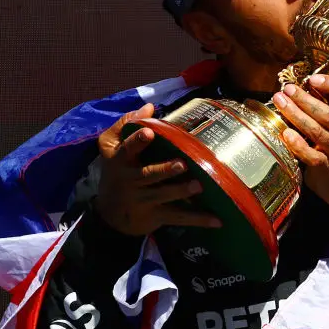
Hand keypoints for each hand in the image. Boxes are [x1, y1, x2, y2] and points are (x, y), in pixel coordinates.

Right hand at [95, 104, 221, 235]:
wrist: (110, 213)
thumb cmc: (116, 171)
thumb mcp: (110, 147)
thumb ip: (126, 125)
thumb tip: (149, 107)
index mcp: (121, 161)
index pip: (127, 149)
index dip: (137, 141)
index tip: (149, 132)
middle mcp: (132, 181)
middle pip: (149, 175)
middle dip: (165, 170)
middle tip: (183, 164)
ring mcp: (145, 200)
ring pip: (165, 196)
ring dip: (182, 192)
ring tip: (199, 186)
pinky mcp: (157, 216)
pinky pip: (179, 218)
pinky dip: (198, 219)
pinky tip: (218, 220)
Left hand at [272, 75, 328, 205]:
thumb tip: (304, 86)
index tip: (313, 79)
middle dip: (305, 100)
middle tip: (288, 89)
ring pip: (317, 132)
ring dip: (296, 115)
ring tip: (281, 102)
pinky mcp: (327, 168)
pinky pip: (310, 155)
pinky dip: (297, 143)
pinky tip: (285, 133)